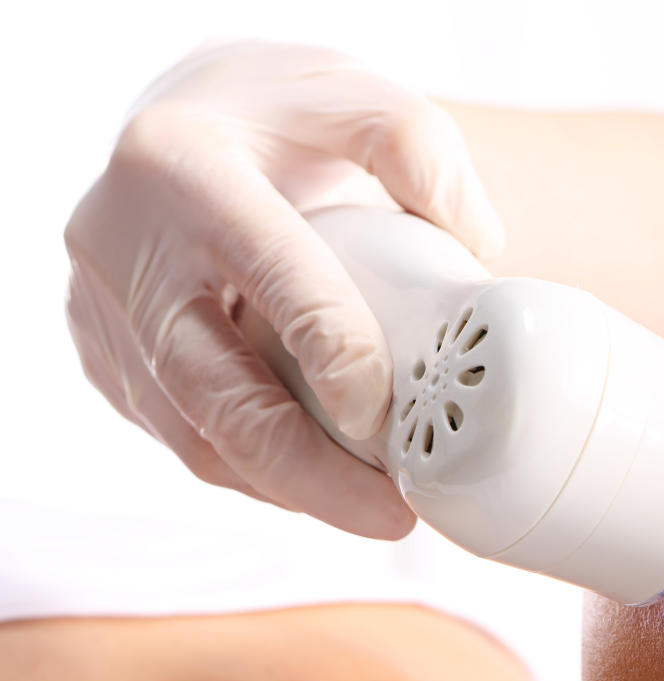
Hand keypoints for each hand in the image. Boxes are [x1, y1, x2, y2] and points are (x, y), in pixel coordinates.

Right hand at [64, 40, 503, 537]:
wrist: (192, 123)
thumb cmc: (283, 115)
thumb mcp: (358, 96)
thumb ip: (420, 151)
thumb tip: (476, 246)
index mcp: (182, 165)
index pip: (270, 273)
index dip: (336, 352)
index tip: (396, 417)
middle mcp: (121, 244)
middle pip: (213, 389)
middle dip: (308, 471)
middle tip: (393, 518)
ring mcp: (102, 309)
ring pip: (192, 432)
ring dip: (287, 488)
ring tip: (373, 513)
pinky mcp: (106, 356)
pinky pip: (182, 434)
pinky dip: (256, 471)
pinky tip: (321, 485)